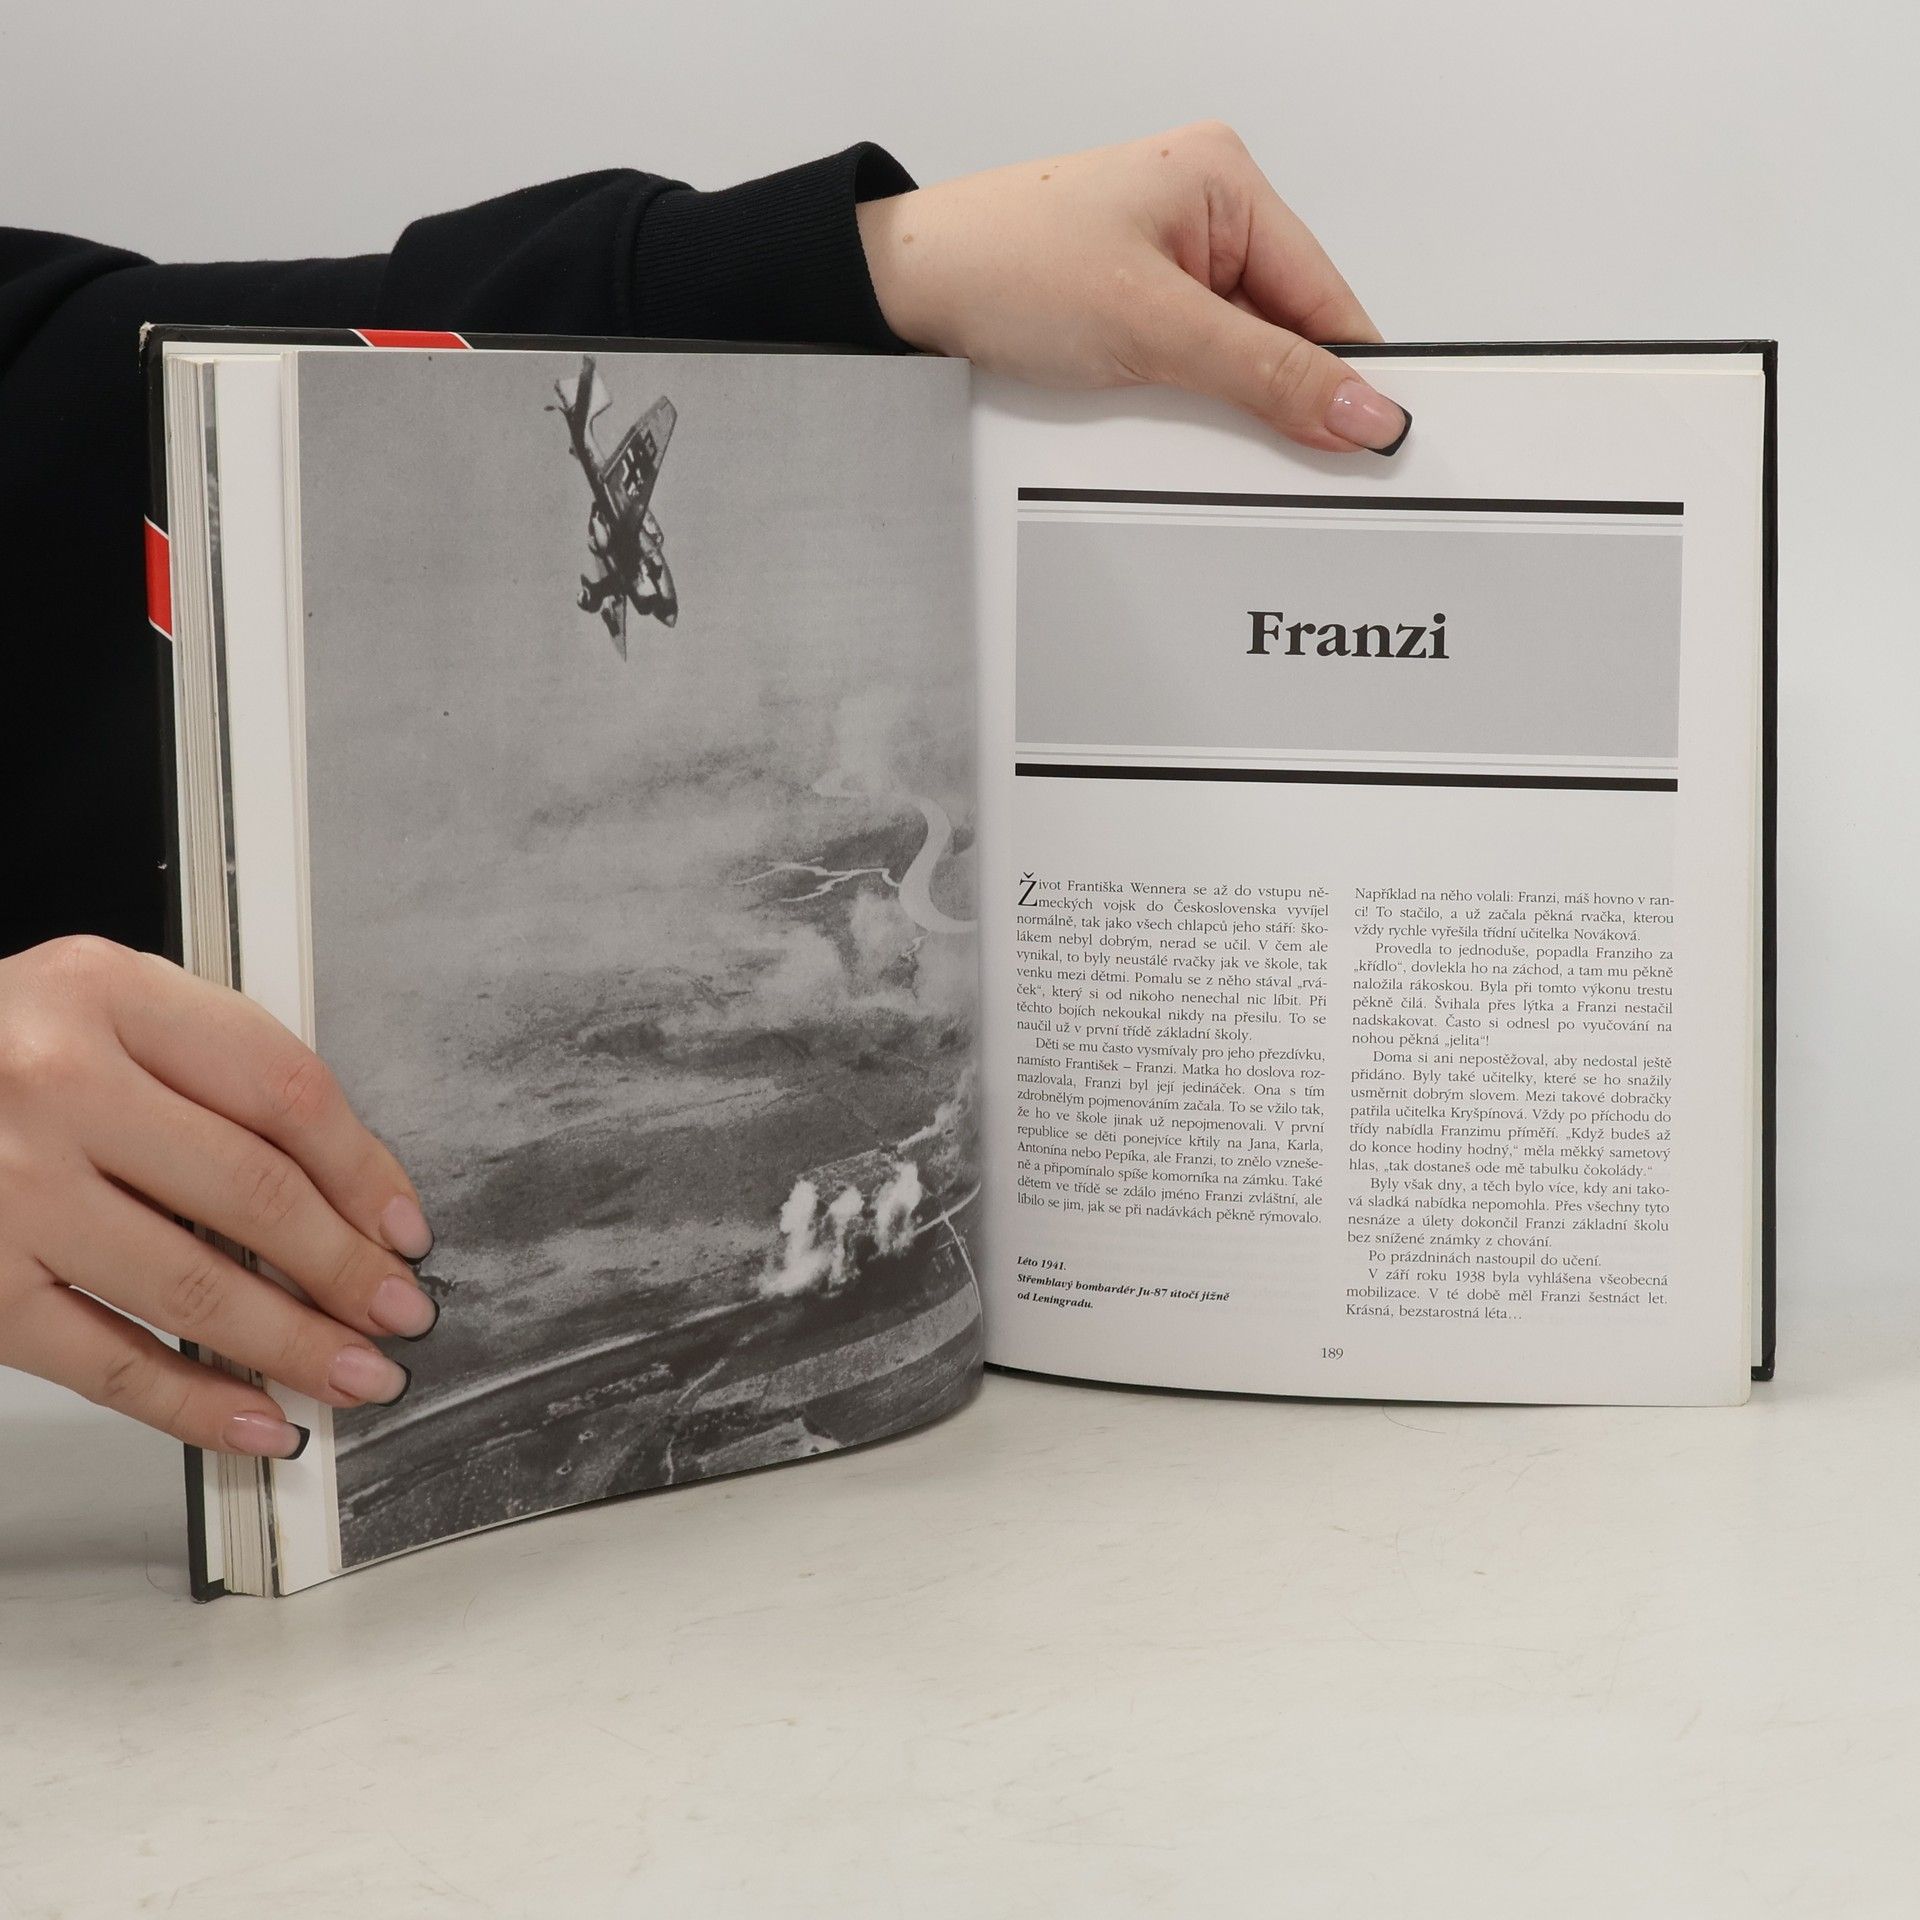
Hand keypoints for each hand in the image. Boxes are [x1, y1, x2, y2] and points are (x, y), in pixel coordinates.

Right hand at [0, 937, 437, 1456]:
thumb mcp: (104, 1011)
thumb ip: (214, 1073)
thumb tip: (347, 1189)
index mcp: (105, 993)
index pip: (282, 1090)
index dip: (365, 1170)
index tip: (404, 1226)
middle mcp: (52, 1082)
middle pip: (251, 1190)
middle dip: (347, 1268)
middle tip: (400, 1310)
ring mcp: (8, 1188)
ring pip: (192, 1284)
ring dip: (295, 1345)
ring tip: (356, 1371)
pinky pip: (107, 1360)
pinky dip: (194, 1403)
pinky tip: (255, 1420)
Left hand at [858, 121, 1408, 455]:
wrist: (904, 291)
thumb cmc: (1004, 268)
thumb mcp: (1153, 329)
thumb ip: (1266, 376)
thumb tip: (1363, 410)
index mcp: (1226, 181)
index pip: (1325, 297)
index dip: (1348, 377)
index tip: (1374, 445)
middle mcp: (1205, 211)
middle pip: (1285, 329)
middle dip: (1276, 393)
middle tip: (1278, 456)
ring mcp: (1166, 258)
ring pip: (1236, 354)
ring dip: (1222, 400)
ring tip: (1179, 411)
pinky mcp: (1132, 301)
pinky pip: (1190, 361)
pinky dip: (1182, 397)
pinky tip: (1156, 411)